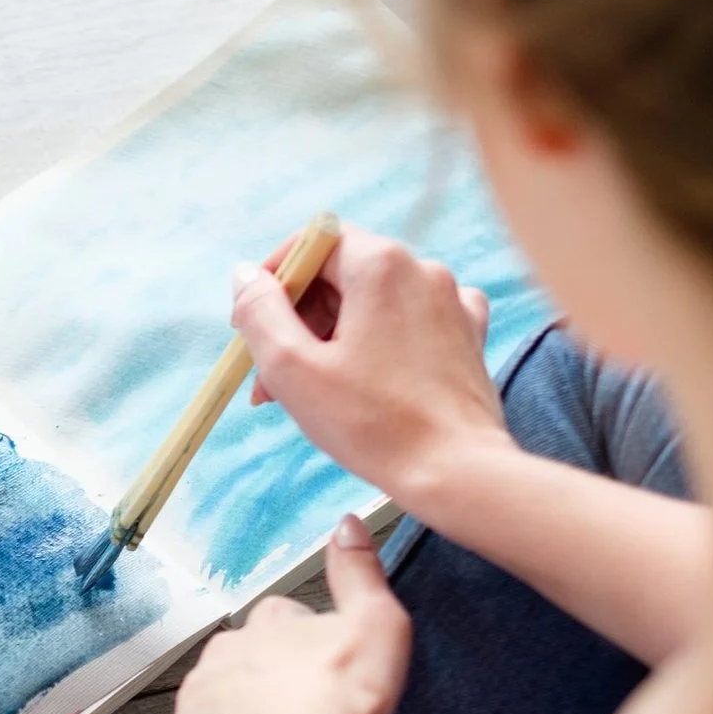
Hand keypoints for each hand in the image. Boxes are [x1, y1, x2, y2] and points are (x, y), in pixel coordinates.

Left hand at [169, 517, 409, 713]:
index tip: (323, 663)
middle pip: (248, 656)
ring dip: (243, 710)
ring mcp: (201, 691)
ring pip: (221, 695)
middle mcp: (228, 647)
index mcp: (272, 620)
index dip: (305, 641)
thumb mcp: (375, 623)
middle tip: (301, 707)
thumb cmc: (333, 694)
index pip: (284, 617)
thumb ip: (360, 573)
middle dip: (269, 675)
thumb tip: (347, 523)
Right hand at [232, 226, 512, 516]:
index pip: (313, 242)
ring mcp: (451, 301)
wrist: (456, 471)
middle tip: (272, 377)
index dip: (276, 279)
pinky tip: (369, 376)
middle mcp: (422, 269)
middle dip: (299, 318)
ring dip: (333, 335)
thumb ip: (260, 311)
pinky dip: (379, 341)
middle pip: (341, 273)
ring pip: (373, 300)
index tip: (254, 324)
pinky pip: (410, 320)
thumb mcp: (292, 367)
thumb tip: (246, 274)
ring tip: (311, 392)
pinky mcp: (466, 334)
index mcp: (380, 265)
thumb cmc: (372, 423)